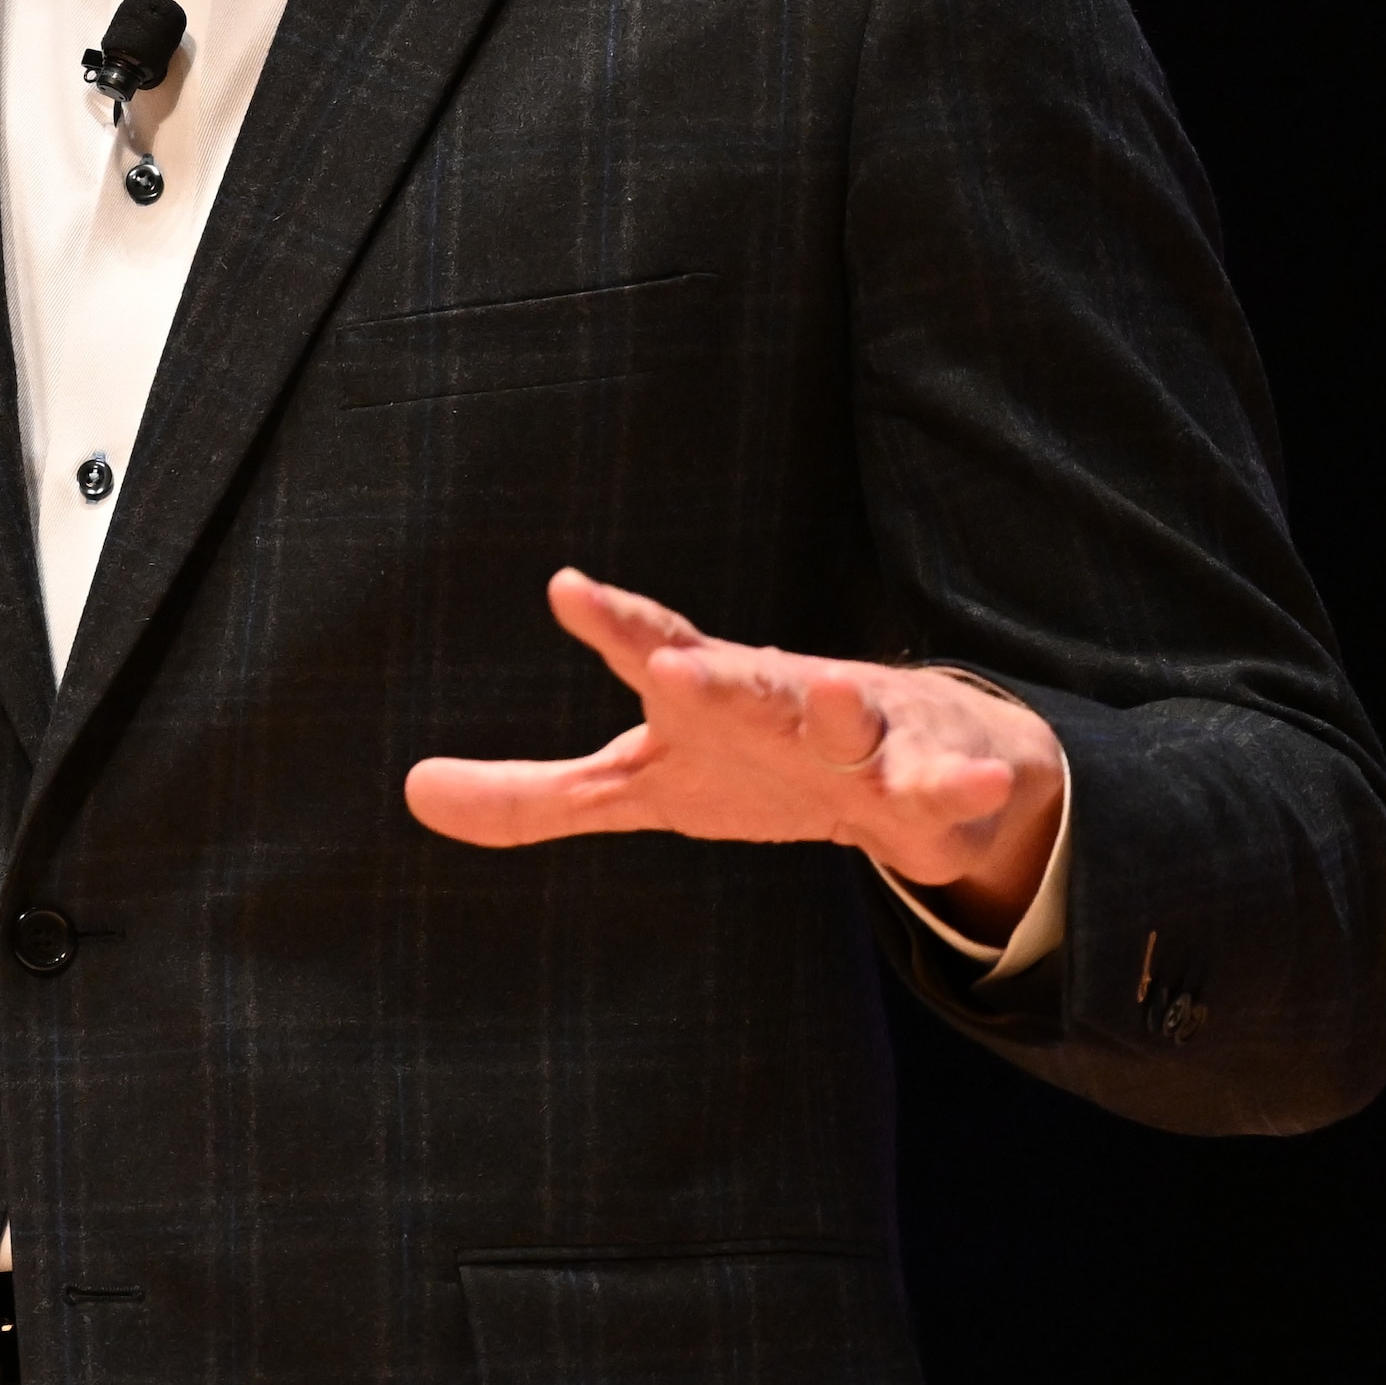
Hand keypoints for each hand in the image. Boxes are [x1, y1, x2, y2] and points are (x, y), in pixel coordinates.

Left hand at [403, 567, 1063, 926]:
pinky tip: (973, 786)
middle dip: (712, 674)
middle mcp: (778, 699)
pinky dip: (960, 784)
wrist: (914, 773)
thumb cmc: (756, 767)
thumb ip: (532, 796)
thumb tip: (412, 789)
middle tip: (672, 668)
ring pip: (849, 716)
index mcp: (706, 699)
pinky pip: (943, 785)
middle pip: (743, 681)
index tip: (566, 589)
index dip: (612, 624)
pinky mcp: (928, 779)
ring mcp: (858, 733)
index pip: (651, 651)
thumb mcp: (641, 787)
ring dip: (839, 706)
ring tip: (832, 687)